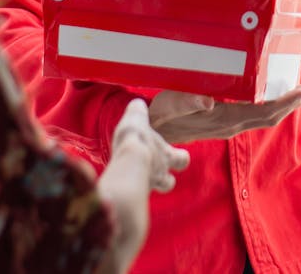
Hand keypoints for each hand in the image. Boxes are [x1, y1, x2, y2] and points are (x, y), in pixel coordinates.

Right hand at [96, 99, 189, 273]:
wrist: (127, 165)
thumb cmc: (137, 141)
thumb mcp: (136, 119)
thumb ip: (137, 112)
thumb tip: (137, 104)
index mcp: (166, 155)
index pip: (182, 159)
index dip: (182, 158)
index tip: (182, 156)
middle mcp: (159, 174)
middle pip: (168, 183)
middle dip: (165, 180)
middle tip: (157, 174)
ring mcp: (146, 187)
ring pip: (151, 190)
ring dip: (146, 186)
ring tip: (135, 181)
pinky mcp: (131, 196)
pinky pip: (131, 197)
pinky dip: (128, 193)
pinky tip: (118, 189)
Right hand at [147, 85, 300, 144]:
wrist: (155, 131)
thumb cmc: (162, 114)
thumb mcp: (169, 105)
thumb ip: (187, 102)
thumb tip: (208, 101)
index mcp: (223, 119)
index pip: (261, 112)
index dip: (283, 103)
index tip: (300, 91)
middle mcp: (230, 125)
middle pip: (267, 117)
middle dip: (288, 104)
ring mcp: (228, 126)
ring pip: (262, 118)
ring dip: (280, 106)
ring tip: (294, 92)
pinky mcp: (224, 123)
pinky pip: (253, 117)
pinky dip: (267, 107)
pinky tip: (270, 97)